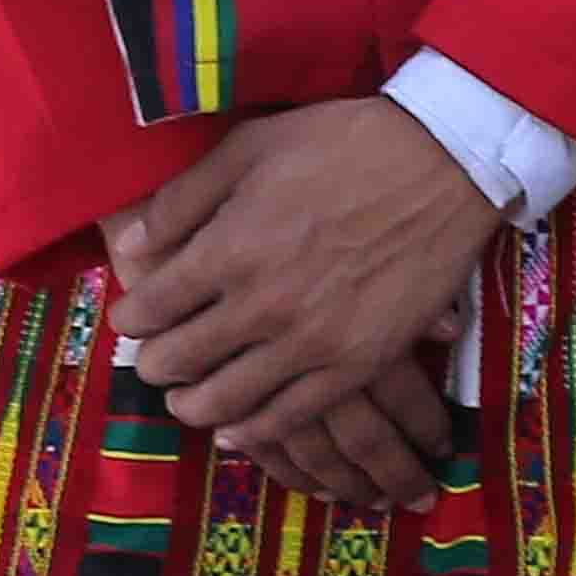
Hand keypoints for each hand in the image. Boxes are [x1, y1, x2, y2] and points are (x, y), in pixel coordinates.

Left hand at [108, 99, 497, 488]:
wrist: (445, 165)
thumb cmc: (344, 144)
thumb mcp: (253, 146)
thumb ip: (184, 199)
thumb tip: (131, 245)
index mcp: (228, 248)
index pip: (150, 309)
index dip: (131, 318)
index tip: (132, 319)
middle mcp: (260, 305)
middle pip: (178, 360)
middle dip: (154, 364)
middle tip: (154, 361)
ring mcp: (309, 342)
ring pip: (224, 401)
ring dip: (192, 405)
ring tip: (185, 399)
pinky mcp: (354, 365)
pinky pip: (288, 418)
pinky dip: (253, 431)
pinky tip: (237, 428)